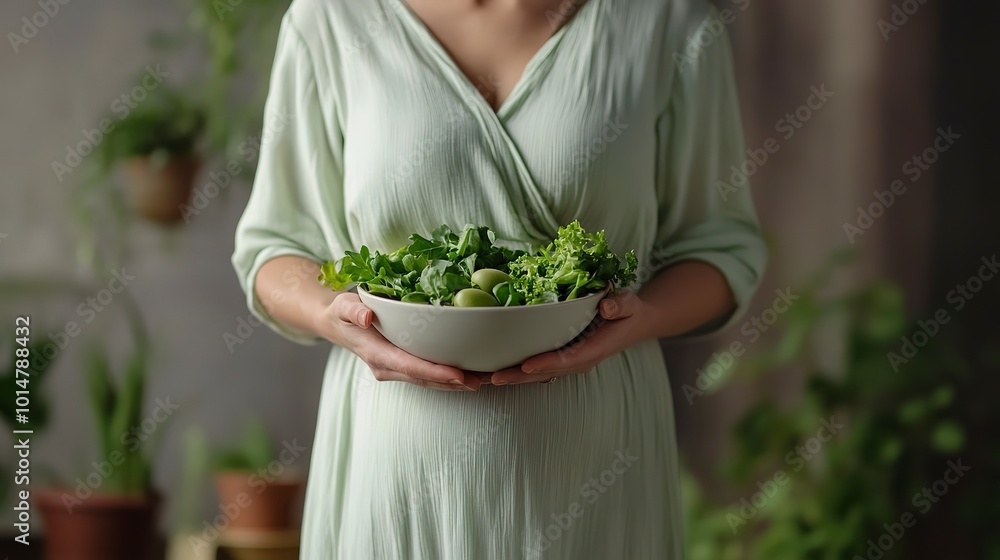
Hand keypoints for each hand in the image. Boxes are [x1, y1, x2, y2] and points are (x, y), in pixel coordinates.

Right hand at [317, 292, 482, 390]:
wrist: (337, 324)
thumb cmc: (343, 313)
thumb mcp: (344, 306)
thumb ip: (353, 312)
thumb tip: (366, 317)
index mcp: (377, 355)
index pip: (410, 367)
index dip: (435, 372)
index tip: (459, 375)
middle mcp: (388, 367)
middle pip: (426, 379)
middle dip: (454, 382)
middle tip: (484, 380)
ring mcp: (396, 369)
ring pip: (430, 380)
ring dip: (457, 383)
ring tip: (486, 379)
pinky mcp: (403, 366)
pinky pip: (428, 374)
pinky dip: (449, 376)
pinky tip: (471, 373)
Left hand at [489, 290, 649, 384]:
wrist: (634, 324)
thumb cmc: (629, 312)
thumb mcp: (629, 304)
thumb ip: (620, 305)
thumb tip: (607, 305)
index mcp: (594, 350)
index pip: (567, 359)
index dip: (546, 363)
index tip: (525, 365)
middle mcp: (579, 360)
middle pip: (545, 372)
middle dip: (519, 377)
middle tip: (492, 378)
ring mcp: (569, 362)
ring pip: (538, 375)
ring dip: (512, 377)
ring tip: (485, 378)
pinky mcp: (561, 359)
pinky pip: (537, 368)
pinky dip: (517, 371)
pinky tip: (495, 370)